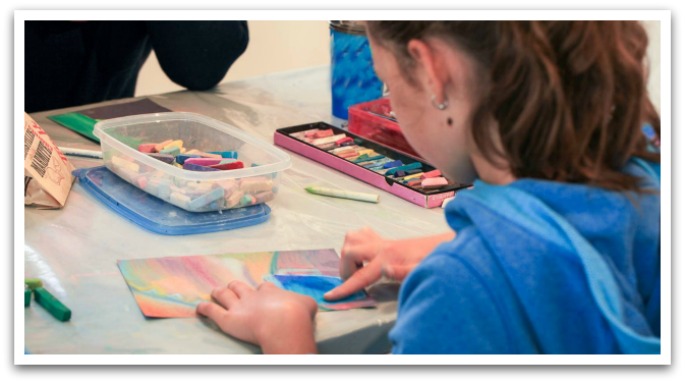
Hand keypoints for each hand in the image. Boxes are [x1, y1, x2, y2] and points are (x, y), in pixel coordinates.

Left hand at [197, 280, 317, 353]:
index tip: (261, 292)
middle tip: (234, 288)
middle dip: (236, 286)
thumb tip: (306, 304)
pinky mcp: (227, 319)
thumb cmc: (298, 315)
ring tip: (214, 292)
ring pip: (224, 295)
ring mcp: (239, 307)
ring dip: (219, 293)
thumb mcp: (307, 303)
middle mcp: (253, 296)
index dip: (261, 289)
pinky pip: (211, 311)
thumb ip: (303, 302)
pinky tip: (198, 308)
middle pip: (240, 286)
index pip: (263, 286)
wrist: (284, 323)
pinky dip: (204, 308)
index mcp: (271, 291)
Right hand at [323, 227, 453, 300]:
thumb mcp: (422, 271)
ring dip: (348, 253)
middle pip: (348, 252)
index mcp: (387, 258)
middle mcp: (380, 246)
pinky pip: (361, 234)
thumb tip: (385, 270)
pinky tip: (366, 255)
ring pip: (351, 238)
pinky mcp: (384, 238)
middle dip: (344, 269)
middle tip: (354, 281)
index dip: (344, 288)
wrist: (443, 246)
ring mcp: (381, 240)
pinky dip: (357, 243)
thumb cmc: (433, 261)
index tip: (329, 296)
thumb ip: (403, 272)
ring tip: (359, 267)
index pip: (360, 275)